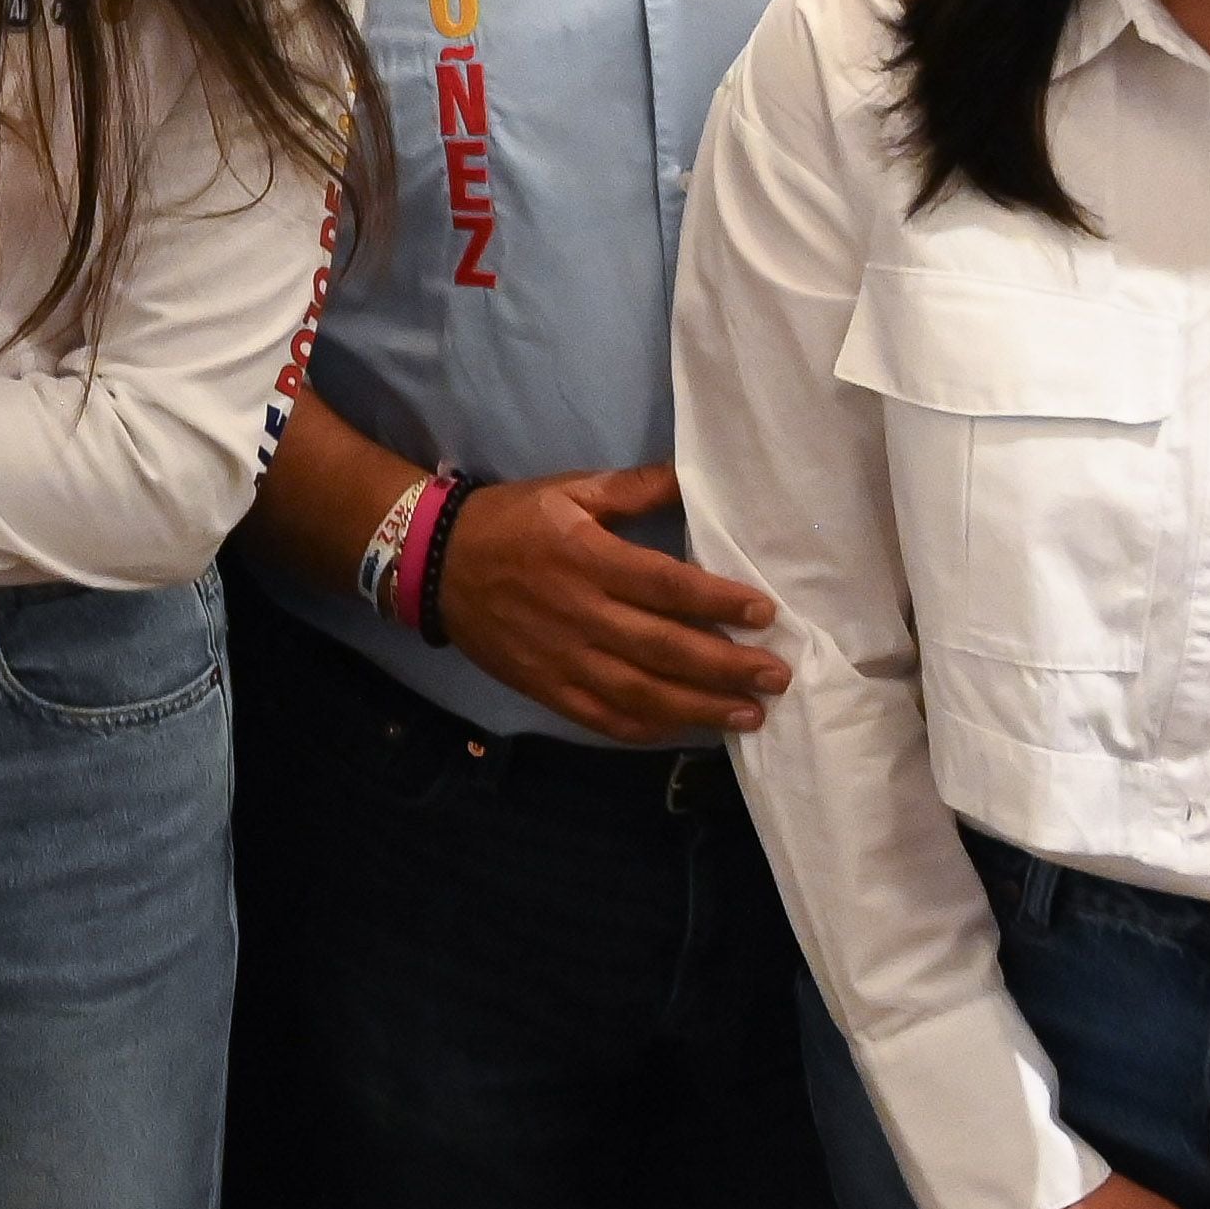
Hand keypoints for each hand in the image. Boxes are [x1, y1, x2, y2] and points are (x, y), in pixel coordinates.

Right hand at [436, 464, 790, 740]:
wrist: (434, 563)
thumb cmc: (510, 520)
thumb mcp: (569, 490)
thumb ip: (634, 488)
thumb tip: (695, 478)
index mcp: (587, 559)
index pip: (667, 586)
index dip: (719, 601)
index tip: (766, 613)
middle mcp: (579, 614)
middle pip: (664, 648)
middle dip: (726, 665)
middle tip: (775, 676)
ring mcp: (561, 658)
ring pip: (640, 692)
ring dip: (699, 707)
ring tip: (748, 714)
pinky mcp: (544, 686)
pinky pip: (601, 716)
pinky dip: (646, 728)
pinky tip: (685, 730)